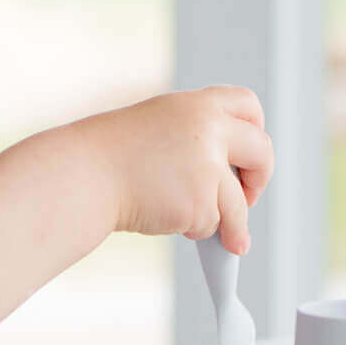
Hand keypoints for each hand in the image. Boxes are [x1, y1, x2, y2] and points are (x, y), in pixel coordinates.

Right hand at [82, 86, 272, 254]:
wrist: (83, 176)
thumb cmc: (106, 156)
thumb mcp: (155, 127)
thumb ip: (193, 139)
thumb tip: (225, 177)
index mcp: (195, 105)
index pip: (247, 105)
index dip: (255, 129)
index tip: (248, 151)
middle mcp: (208, 130)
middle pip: (262, 150)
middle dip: (261, 177)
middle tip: (248, 195)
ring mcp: (207, 167)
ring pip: (239, 202)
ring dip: (236, 224)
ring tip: (231, 239)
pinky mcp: (201, 203)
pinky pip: (212, 224)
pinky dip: (195, 228)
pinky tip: (168, 219)